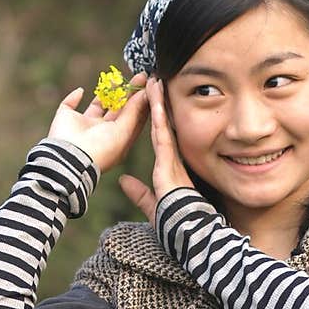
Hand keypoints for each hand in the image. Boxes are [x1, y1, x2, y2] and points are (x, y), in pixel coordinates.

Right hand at [45, 71, 148, 172]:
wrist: (71, 156)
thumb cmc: (101, 149)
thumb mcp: (124, 131)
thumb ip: (133, 112)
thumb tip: (144, 94)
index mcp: (117, 139)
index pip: (132, 118)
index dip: (142, 103)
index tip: (151, 87)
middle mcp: (101, 132)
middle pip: (118, 109)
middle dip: (129, 93)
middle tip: (141, 76)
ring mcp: (84, 125)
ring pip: (98, 103)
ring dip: (108, 91)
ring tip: (118, 78)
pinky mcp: (67, 118)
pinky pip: (69, 104)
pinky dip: (74, 97)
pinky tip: (81, 91)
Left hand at [118, 75, 193, 220]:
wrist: (184, 227)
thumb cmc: (172, 219)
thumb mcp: (151, 204)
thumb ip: (138, 192)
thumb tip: (124, 181)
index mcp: (166, 166)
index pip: (158, 136)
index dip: (155, 118)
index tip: (151, 103)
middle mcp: (170, 158)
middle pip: (162, 125)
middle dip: (157, 104)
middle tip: (154, 82)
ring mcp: (170, 157)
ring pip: (162, 124)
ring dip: (157, 103)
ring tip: (155, 81)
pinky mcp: (168, 160)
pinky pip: (162, 133)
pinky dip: (159, 117)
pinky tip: (155, 101)